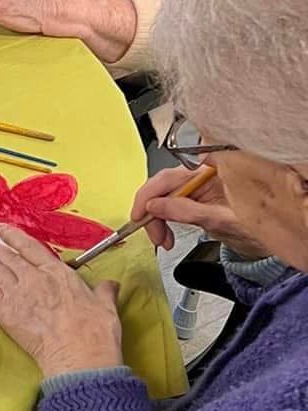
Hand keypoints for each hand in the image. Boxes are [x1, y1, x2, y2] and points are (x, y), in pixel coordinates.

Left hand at [0, 226, 122, 377]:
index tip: (5, 231)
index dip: (15, 237)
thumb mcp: (105, 306)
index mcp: (57, 274)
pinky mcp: (6, 313)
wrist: (78, 356)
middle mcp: (34, 279)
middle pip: (10, 258)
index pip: (30, 248)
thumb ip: (103, 292)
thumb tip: (110, 285)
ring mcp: (17, 295)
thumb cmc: (93, 333)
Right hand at [130, 165, 265, 258]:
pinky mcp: (194, 196)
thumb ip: (188, 211)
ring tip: (163, 240)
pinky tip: (167, 234)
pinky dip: (164, 220)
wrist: (272, 234)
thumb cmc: (257, 224)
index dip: (148, 196)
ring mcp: (196, 184)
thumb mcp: (223, 220)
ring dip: (157, 220)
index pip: (168, 177)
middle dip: (152, 213)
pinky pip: (170, 204)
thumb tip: (154, 206)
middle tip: (154, 236)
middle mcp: (201, 173)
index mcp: (211, 171)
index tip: (139, 216)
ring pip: (163, 197)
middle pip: (162, 187)